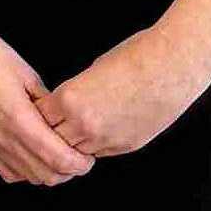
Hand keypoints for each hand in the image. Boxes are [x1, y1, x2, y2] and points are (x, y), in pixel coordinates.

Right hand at [0, 10, 92, 185]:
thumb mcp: (28, 74)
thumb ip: (47, 104)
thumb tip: (62, 121)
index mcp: (19, 119)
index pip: (58, 158)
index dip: (78, 164)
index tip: (89, 157)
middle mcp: (2, 137)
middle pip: (45, 175)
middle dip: (68, 172)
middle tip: (79, 158)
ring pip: (27, 177)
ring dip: (47, 172)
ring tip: (58, 157)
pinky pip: (7, 171)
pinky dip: (24, 171)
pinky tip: (31, 156)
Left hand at [37, 21, 209, 161]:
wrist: (172, 66)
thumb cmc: (136, 57)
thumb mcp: (93, 69)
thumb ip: (75, 94)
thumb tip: (67, 106)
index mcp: (70, 99)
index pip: (38, 118)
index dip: (38, 115)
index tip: (39, 112)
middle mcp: (84, 124)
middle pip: (52, 141)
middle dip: (50, 134)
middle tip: (51, 128)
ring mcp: (105, 139)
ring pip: (75, 153)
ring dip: (72, 145)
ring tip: (73, 132)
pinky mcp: (125, 146)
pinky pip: (99, 152)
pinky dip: (94, 146)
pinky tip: (99, 131)